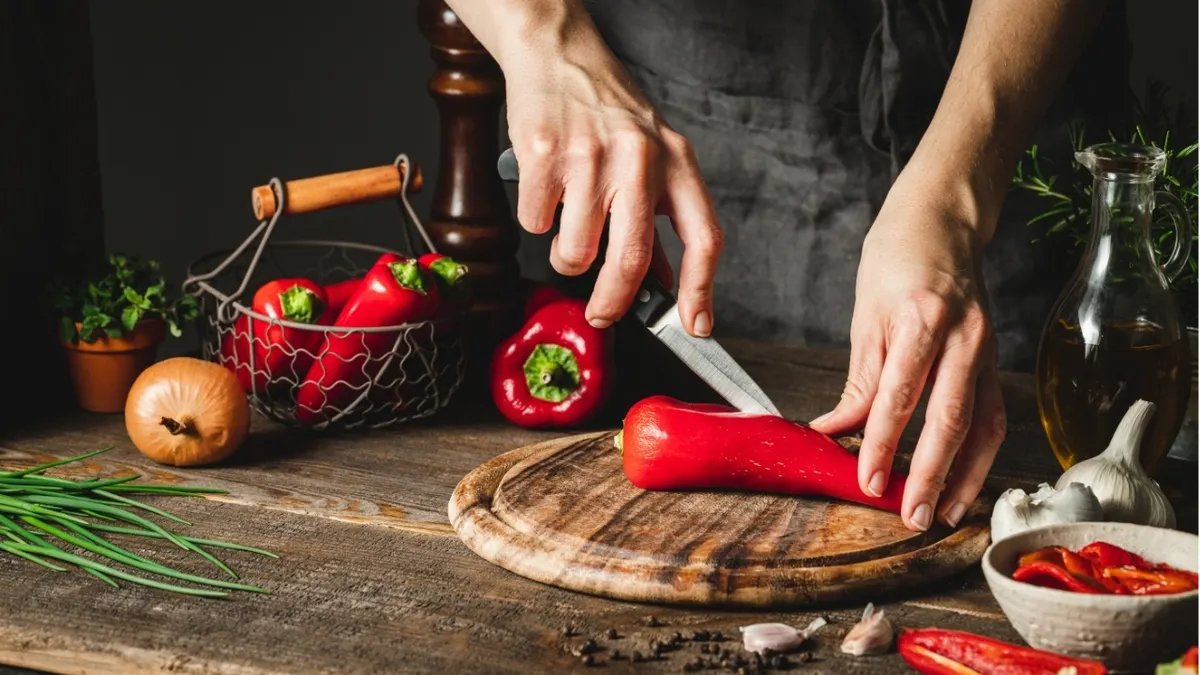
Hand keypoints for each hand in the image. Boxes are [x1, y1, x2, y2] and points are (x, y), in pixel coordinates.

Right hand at [498, 17, 722, 334]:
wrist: (558, 53)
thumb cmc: (607, 110)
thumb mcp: (651, 157)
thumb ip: (658, 218)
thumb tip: (663, 283)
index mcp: (677, 162)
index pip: (704, 237)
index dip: (702, 289)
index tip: (696, 325)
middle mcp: (640, 159)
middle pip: (631, 259)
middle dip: (613, 301)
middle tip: (602, 314)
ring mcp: (591, 157)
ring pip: (575, 251)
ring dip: (566, 256)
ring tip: (568, 225)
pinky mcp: (544, 154)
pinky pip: (536, 223)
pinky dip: (535, 220)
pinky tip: (546, 190)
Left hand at [809, 190, 1006, 531]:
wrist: (943, 220)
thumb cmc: (896, 259)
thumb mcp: (865, 315)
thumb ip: (860, 379)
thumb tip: (836, 429)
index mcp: (921, 319)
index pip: (899, 396)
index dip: (882, 444)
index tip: (867, 480)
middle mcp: (963, 336)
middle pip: (949, 418)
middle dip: (931, 474)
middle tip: (913, 515)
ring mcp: (985, 348)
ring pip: (982, 424)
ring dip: (965, 475)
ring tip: (945, 514)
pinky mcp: (994, 357)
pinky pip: (992, 413)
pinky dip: (980, 452)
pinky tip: (965, 480)